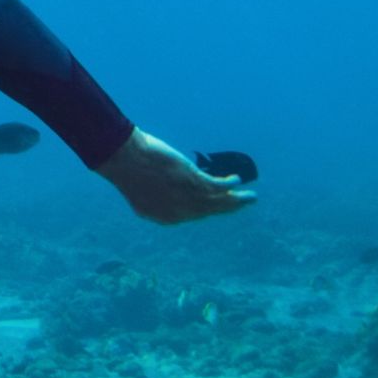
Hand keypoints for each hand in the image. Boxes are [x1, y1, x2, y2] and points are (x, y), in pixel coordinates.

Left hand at [97, 129, 255, 224]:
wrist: (126, 160)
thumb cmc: (128, 172)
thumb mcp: (139, 195)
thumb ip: (151, 204)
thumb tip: (153, 206)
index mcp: (166, 217)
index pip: (192, 215)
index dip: (206, 209)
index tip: (216, 203)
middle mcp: (181, 212)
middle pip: (210, 211)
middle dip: (227, 208)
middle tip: (241, 204)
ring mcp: (188, 198)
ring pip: (219, 202)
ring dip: (237, 200)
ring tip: (251, 198)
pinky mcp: (194, 181)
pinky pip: (219, 186)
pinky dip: (230, 185)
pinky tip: (237, 180)